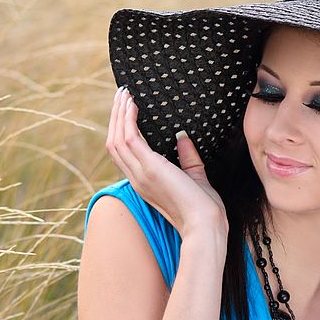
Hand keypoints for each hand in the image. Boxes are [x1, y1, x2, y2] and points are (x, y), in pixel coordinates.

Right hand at [106, 85, 229, 238]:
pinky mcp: (150, 168)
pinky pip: (129, 138)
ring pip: (116, 139)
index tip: (125, 111)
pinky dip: (128, 120)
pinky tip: (132, 105)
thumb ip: (188, 159)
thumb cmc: (204, 208)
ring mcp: (141, 174)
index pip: (123, 154)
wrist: (206, 225)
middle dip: (115, 118)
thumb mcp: (196, 178)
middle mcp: (137, 179)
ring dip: (118, 115)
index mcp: (145, 182)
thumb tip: (183, 138)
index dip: (120, 132)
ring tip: (124, 95)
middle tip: (121, 96)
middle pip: (114, 143)